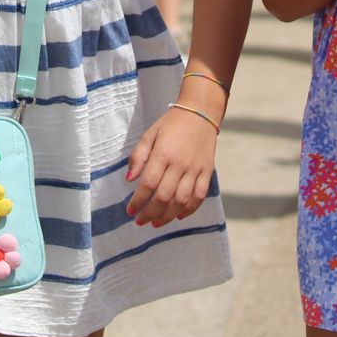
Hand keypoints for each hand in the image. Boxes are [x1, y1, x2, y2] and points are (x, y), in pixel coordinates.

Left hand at [124, 106, 219, 226]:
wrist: (200, 112)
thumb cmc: (170, 124)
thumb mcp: (149, 134)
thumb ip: (138, 156)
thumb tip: (129, 179)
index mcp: (163, 153)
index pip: (148, 184)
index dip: (138, 201)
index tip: (130, 211)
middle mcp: (180, 163)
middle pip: (164, 196)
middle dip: (150, 213)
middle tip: (141, 221)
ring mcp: (195, 169)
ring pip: (181, 200)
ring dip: (167, 216)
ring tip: (156, 223)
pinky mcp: (207, 171)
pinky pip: (199, 196)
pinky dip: (189, 209)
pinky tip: (178, 216)